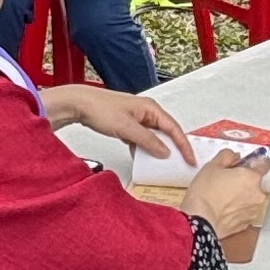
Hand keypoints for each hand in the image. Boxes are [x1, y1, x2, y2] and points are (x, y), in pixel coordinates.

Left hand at [45, 84, 190, 165]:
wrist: (79, 105)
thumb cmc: (100, 109)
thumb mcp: (127, 128)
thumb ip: (147, 140)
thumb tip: (165, 152)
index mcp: (151, 108)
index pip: (174, 128)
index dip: (184, 145)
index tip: (190, 159)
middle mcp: (146, 112)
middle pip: (166, 133)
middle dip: (173, 148)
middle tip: (180, 164)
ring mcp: (137, 119)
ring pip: (153, 137)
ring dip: (156, 150)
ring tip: (161, 164)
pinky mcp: (127, 125)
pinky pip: (141, 139)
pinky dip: (142, 149)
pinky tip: (139, 157)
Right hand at [182, 156, 269, 244]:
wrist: (200, 221)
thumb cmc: (205, 192)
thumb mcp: (212, 166)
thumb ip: (228, 156)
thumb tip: (235, 156)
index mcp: (252, 177)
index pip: (265, 164)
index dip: (254, 162)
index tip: (245, 165)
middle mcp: (258, 194)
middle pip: (257, 182)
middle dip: (246, 181)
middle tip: (228, 182)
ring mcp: (253, 211)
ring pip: (251, 198)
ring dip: (243, 196)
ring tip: (224, 198)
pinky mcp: (246, 224)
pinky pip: (245, 212)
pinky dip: (238, 210)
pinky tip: (224, 209)